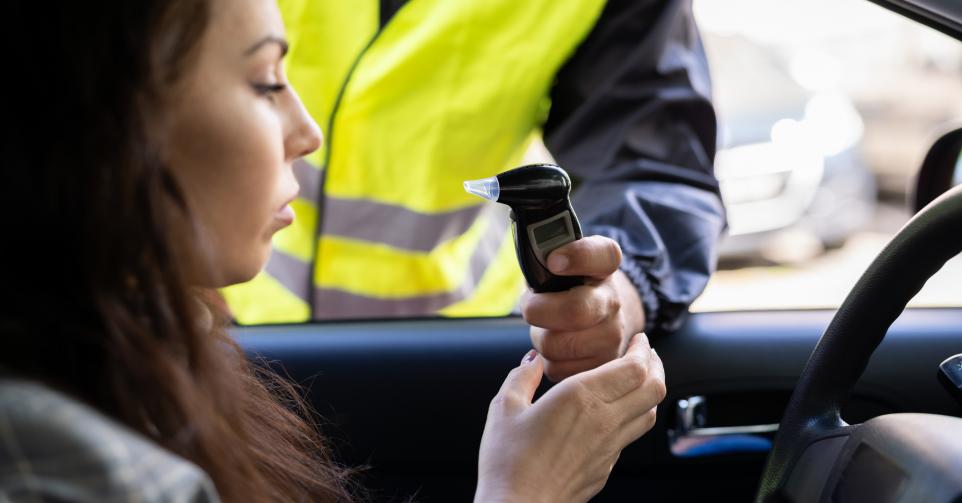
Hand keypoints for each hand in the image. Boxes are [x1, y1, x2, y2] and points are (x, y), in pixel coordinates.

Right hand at [475, 333, 665, 502]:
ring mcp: (609, 447)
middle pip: (653, 388)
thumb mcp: (504, 408)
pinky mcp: (606, 468)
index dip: (643, 349)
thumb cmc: (508, 462)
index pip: (634, 367)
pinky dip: (634, 416)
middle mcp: (604, 420)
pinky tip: (616, 413)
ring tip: (638, 380)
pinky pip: (631, 435)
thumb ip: (522, 377)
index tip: (639, 339)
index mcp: (581, 397)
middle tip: (646, 354)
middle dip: (655, 365)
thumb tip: (532, 361)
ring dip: (650, 391)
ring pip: (649, 413)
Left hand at [522, 236, 644, 380]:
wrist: (597, 317)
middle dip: (538, 310)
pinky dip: (547, 360)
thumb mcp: (558, 262)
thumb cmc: (565, 287)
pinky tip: (556, 347)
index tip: (554, 260)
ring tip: (546, 328)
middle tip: (530, 307)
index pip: (603, 254)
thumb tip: (527, 258)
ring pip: (558, 345)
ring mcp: (613, 336)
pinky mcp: (602, 365)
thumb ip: (542, 255)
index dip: (577, 256)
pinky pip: (557, 368)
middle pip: (574, 310)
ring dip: (540, 338)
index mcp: (604, 266)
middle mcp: (614, 300)